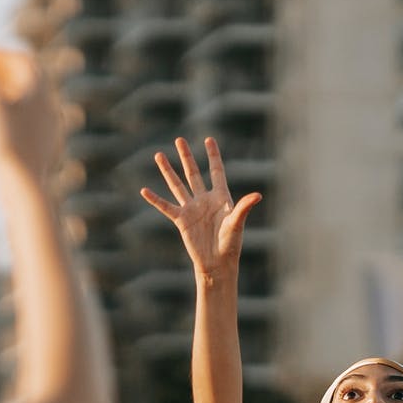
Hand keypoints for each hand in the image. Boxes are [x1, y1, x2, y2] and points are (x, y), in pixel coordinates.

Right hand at [0, 48, 59, 187]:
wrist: (24, 185)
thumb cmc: (6, 143)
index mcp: (38, 90)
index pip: (24, 60)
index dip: (2, 53)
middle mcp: (49, 105)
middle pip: (32, 77)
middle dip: (8, 68)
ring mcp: (50, 127)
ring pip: (33, 99)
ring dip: (13, 89)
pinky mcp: (46, 146)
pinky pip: (33, 119)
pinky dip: (18, 110)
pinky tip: (6, 121)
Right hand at [139, 137, 261, 277]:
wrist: (216, 262)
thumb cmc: (231, 243)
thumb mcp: (237, 223)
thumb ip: (243, 207)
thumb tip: (257, 195)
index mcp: (221, 197)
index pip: (216, 171)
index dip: (213, 155)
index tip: (209, 140)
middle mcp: (204, 199)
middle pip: (193, 173)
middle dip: (186, 156)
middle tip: (179, 140)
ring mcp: (191, 208)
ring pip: (177, 185)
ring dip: (168, 171)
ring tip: (159, 155)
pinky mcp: (181, 220)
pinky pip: (166, 207)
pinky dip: (155, 199)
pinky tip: (144, 191)